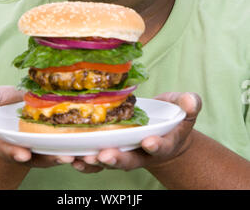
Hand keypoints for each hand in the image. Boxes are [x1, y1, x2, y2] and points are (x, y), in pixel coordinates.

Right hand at [0, 85, 97, 169]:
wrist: (24, 105)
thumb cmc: (6, 104)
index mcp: (10, 140)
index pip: (10, 149)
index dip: (15, 152)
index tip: (22, 154)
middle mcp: (30, 148)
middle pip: (41, 157)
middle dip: (53, 159)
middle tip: (66, 158)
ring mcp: (48, 146)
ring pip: (61, 154)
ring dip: (75, 157)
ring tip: (88, 155)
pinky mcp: (65, 139)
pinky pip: (76, 147)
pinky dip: (86, 148)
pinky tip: (100, 144)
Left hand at [72, 91, 201, 172]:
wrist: (164, 130)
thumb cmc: (174, 115)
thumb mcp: (185, 107)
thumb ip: (190, 104)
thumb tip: (192, 101)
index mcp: (163, 142)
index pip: (160, 146)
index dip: (156, 145)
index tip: (149, 142)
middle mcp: (143, 153)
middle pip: (131, 160)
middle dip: (118, 158)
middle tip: (105, 155)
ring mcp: (126, 153)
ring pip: (111, 162)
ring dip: (96, 162)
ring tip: (83, 158)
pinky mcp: (112, 149)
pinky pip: (97, 160)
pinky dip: (85, 162)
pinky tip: (72, 158)